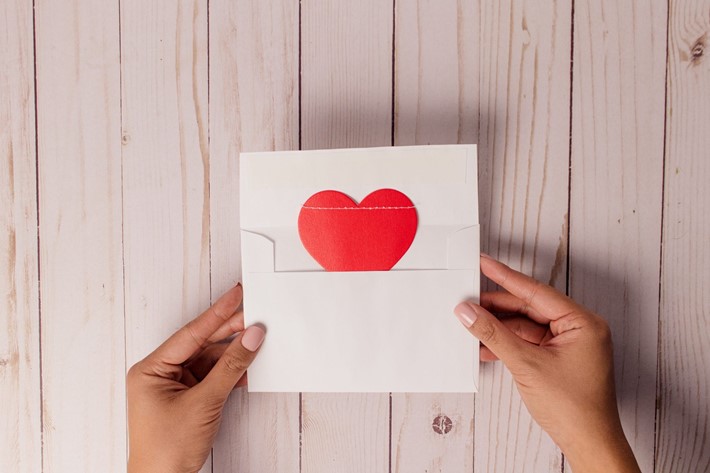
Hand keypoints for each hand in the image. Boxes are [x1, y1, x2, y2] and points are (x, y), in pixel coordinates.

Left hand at [126, 284, 264, 472]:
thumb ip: (230, 367)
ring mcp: (175, 386)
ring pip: (210, 360)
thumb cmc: (165, 451)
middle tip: (254, 313)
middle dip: (229, 331)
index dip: (217, 313)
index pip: (191, 334)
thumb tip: (250, 339)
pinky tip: (249, 363)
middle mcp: (161, 374)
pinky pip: (213, 376)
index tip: (237, 295)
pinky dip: (231, 371)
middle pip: (201, 344)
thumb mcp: (204, 403)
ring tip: (257, 338)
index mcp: (151, 369)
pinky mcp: (189, 398)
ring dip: (234, 352)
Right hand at [454, 254, 639, 472]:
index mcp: (582, 322)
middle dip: (496, 307)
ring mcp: (568, 344)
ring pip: (525, 326)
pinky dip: (506, 343)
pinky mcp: (558, 357)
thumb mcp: (526, 364)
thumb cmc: (575, 408)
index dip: (506, 277)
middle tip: (468, 300)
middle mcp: (578, 328)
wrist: (588, 442)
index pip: (536, 292)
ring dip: (498, 328)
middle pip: (529, 307)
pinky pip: (527, 342)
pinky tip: (484, 345)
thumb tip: (470, 313)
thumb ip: (494, 334)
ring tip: (470, 323)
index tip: (485, 264)